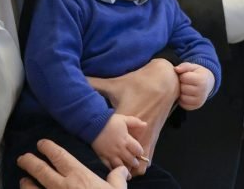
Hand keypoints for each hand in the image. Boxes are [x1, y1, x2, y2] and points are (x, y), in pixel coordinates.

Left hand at [18, 139, 128, 188]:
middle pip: (40, 170)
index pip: (59, 156)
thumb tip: (121, 170)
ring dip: (26, 184)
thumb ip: (117, 179)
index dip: (48, 148)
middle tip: (23, 158)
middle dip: (29, 162)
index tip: (41, 144)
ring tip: (23, 181)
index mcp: (78, 176)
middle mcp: (62, 186)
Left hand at [87, 58, 178, 175]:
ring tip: (118, 163)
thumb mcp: (116, 83)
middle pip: (123, 158)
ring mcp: (146, 137)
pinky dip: (140, 162)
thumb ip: (96, 83)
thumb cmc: (138, 83)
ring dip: (128, 165)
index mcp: (122, 121)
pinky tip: (131, 158)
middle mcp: (135, 132)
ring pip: (137, 163)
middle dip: (114, 163)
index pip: (108, 143)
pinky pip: (147, 159)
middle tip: (103, 161)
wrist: (163, 82)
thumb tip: (80, 78)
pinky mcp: (154, 137)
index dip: (101, 151)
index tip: (93, 151)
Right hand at [90, 114, 146, 171]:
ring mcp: (111, 154)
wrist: (92, 124)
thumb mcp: (124, 119)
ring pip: (121, 165)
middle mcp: (120, 149)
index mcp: (126, 140)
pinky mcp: (102, 157)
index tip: (139, 153)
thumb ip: (135, 122)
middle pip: (130, 159)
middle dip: (134, 162)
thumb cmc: (109, 121)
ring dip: (126, 170)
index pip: (137, 150)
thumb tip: (145, 124)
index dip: (139, 152)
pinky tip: (116, 172)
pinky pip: (108, 166)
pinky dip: (113, 170)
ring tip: (129, 174)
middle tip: (135, 163)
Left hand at [174, 63, 214, 109]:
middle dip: (182, 84)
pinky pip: (183, 104)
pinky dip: (182, 99)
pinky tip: (187, 94)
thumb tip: (176, 69)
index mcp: (202, 81)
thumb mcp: (193, 67)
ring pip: (182, 97)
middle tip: (186, 82)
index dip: (183, 75)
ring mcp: (199, 101)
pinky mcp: (195, 107)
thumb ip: (185, 66)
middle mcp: (202, 92)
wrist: (208, 83)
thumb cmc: (198, 74)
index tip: (187, 75)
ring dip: (181, 92)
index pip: (184, 78)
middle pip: (182, 88)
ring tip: (186, 88)